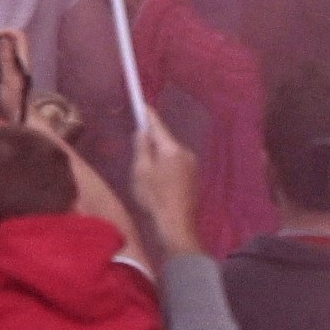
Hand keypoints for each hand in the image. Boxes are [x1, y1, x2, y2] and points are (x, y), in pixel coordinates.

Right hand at [129, 104, 203, 260]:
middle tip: (136, 150)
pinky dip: (166, 168)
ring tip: (146, 174)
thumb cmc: (155, 198)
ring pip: (170, 154)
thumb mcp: (141, 172)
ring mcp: (192, 166)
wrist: (177, 226)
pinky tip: (158, 183)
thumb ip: (142, 148)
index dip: (148, 114)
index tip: (141, 103)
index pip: (158, 125)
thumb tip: (142, 131)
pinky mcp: (194, 178)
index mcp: (172, 149)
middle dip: (151, 141)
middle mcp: (185, 153)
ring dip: (159, 157)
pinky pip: (176, 165)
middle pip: (164, 141)